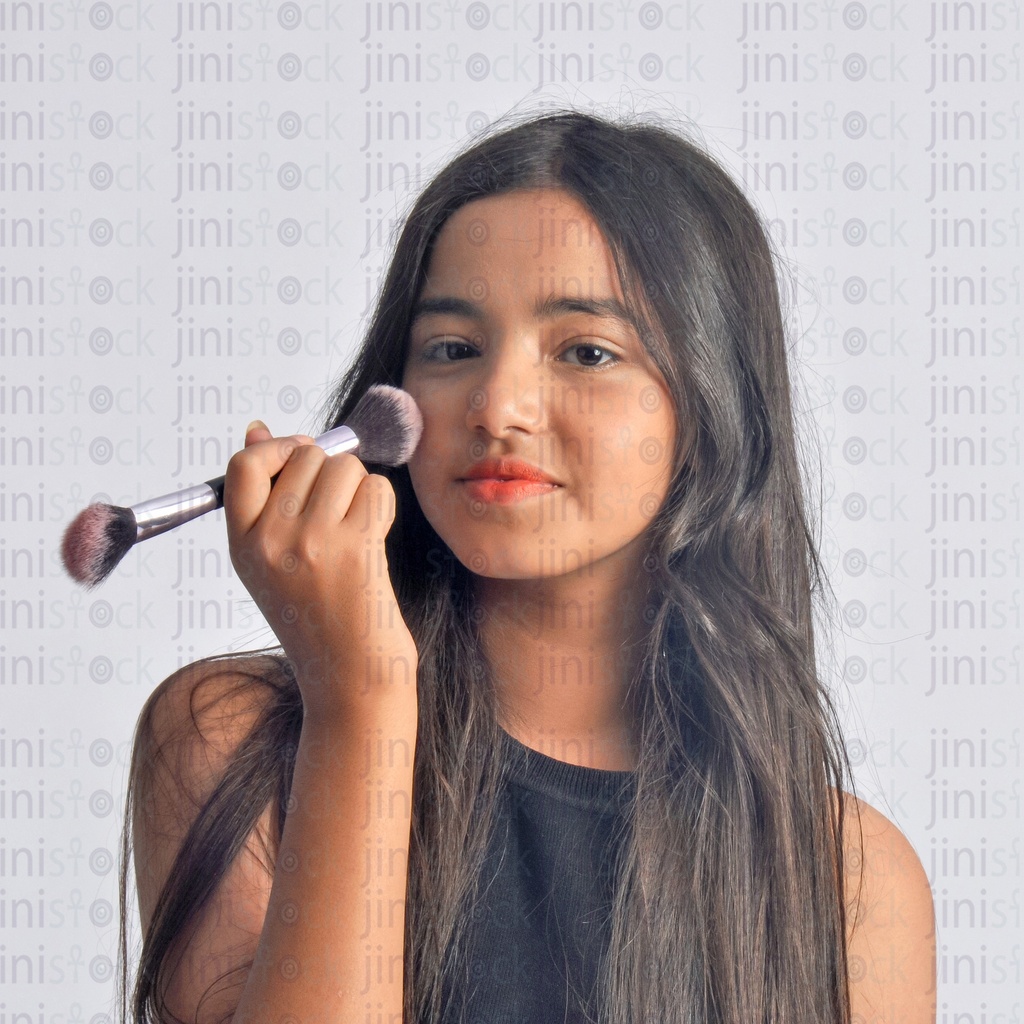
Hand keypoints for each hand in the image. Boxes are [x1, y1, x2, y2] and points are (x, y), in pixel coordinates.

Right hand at [223, 422, 417, 720]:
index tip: (301, 458)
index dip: (279, 448)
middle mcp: (270, 541)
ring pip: (344, 467)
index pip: (244, 465)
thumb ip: (264, 496)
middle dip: (330, 472)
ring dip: (359, 489)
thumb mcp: (272, 561)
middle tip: (338, 514)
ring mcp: (312, 544)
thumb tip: (258, 430)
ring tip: (355, 532)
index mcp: (242, 545)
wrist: (350, 678)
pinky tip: (373, 539)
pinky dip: (382, 505)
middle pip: (305, 457)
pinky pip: (375, 488)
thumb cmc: (319, 616)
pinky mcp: (355, 549)